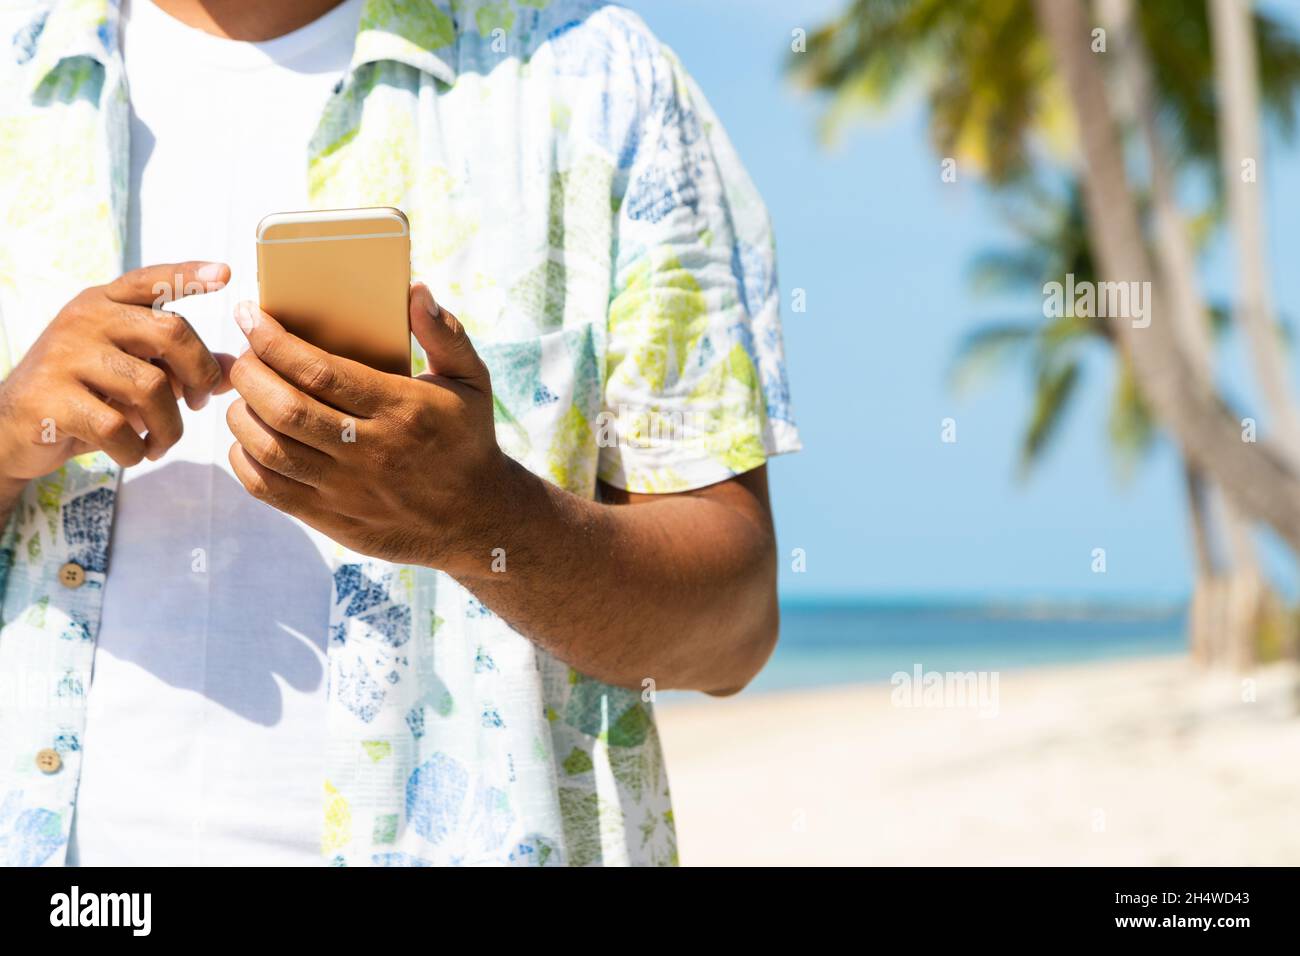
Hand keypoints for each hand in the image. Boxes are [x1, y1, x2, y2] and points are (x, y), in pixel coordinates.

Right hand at [0, 262, 235, 484]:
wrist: (10, 427)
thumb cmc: (85, 394)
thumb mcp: (133, 372)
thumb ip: (180, 365)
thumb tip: (235, 366)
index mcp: (105, 303)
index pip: (150, 280)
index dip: (188, 275)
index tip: (226, 275)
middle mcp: (85, 319)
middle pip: (171, 332)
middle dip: (200, 375)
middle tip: (197, 404)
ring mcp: (64, 355)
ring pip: (151, 387)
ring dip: (169, 427)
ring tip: (161, 442)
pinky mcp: (50, 398)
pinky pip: (117, 428)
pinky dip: (136, 450)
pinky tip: (133, 454)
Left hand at [225, 283, 512, 571]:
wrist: (477, 518)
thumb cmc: (467, 438)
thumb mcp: (472, 381)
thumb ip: (445, 334)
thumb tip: (416, 291)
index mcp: (402, 409)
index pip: (320, 371)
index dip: (273, 341)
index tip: (250, 317)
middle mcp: (372, 451)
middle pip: (285, 408)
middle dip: (248, 373)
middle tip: (243, 355)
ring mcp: (348, 490)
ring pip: (270, 449)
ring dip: (242, 415)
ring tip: (244, 395)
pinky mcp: (333, 519)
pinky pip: (269, 490)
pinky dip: (244, 460)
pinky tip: (249, 439)